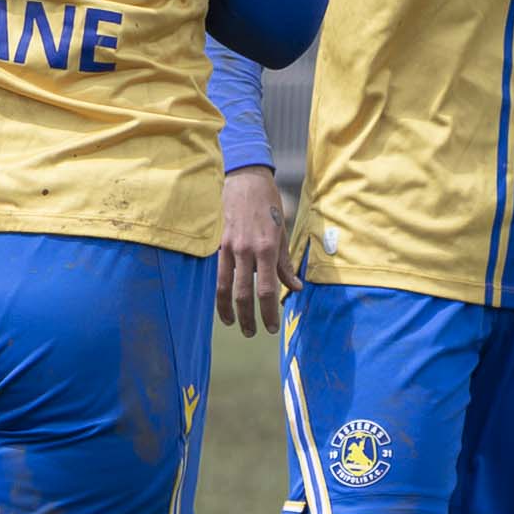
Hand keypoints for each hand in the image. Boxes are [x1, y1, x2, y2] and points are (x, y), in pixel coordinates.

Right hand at [215, 166, 297, 336]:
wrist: (246, 180)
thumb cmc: (268, 205)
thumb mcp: (282, 233)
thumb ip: (285, 264)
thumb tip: (295, 288)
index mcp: (266, 248)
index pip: (267, 289)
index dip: (268, 312)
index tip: (271, 327)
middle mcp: (246, 250)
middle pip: (244, 294)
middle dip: (248, 317)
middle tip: (252, 333)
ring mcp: (229, 248)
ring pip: (224, 287)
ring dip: (229, 310)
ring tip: (234, 324)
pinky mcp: (218, 244)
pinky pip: (218, 274)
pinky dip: (219, 292)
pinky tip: (222, 303)